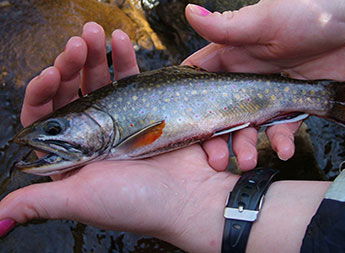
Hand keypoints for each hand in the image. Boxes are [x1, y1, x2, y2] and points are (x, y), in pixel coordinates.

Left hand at [0, 21, 239, 251]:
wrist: (191, 200)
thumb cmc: (136, 204)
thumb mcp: (80, 200)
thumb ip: (38, 201)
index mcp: (73, 159)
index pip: (46, 119)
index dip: (43, 93)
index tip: (52, 73)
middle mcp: (94, 140)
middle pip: (73, 94)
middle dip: (72, 65)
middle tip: (79, 42)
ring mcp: (121, 124)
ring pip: (101, 83)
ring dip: (97, 55)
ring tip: (99, 32)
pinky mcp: (147, 113)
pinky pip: (131, 82)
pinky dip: (125, 60)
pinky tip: (122, 42)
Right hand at [183, 1, 344, 170]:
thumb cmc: (312, 11)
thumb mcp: (266, 20)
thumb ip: (227, 27)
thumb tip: (189, 12)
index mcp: (234, 56)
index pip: (203, 80)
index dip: (191, 102)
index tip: (180, 124)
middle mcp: (248, 78)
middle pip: (222, 113)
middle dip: (216, 137)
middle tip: (215, 158)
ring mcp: (271, 94)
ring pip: (249, 127)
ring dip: (246, 146)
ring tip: (247, 160)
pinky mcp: (295, 106)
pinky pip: (284, 129)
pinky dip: (282, 142)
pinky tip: (284, 150)